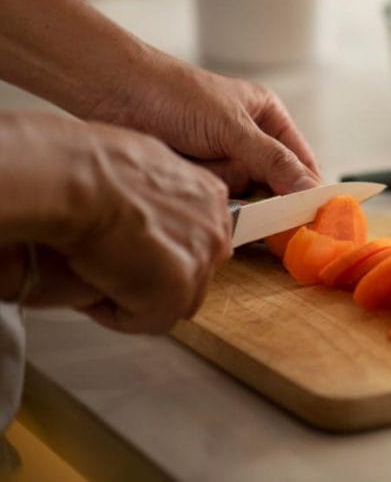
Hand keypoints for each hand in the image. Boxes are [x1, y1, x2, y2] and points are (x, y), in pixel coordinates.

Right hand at [0, 114, 232, 333]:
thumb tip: (147, 205)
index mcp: (209, 196)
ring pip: (171, 301)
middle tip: (114, 267)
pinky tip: (93, 290)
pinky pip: (146, 321)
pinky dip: (115, 314)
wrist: (81, 182)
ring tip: (100, 276)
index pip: (198, 240)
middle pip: (191, 273)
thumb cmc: (96, 168)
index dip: (161, 251)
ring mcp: (200, 262)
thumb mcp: (145, 165)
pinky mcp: (176, 291)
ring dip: (136, 296)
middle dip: (155, 277)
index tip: (133, 249)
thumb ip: (162, 192)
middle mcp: (214, 229)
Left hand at [94, 57, 320, 195]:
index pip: (300, 162)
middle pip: (270, 185)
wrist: (113, 92)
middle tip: (239, 191)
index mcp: (268, 118)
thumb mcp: (233, 127)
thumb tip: (310, 190)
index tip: (310, 219)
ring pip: (238, 195)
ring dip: (221, 187)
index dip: (307, 189)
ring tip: (198, 162)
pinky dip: (201, 193)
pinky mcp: (196, 176)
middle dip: (254, 190)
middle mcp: (249, 140)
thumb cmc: (176, 96)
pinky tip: (187, 174)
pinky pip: (211, 199)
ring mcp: (220, 159)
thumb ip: (273, 161)